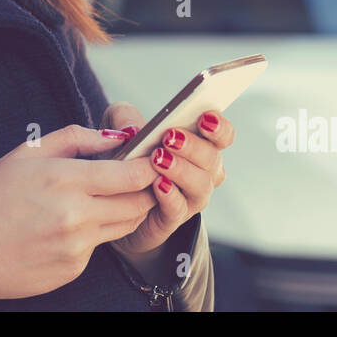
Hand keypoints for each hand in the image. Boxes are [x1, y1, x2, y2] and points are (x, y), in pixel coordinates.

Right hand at [0, 124, 157, 300]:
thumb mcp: (27, 153)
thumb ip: (76, 138)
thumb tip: (117, 136)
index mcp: (64, 179)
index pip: (131, 174)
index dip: (149, 166)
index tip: (151, 159)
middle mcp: (76, 215)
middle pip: (138, 202)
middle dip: (145, 188)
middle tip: (138, 177)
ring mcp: (77, 246)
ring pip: (125, 225)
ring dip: (127, 209)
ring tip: (108, 197)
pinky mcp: (74, 268)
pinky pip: (100, 245)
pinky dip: (95, 232)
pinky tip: (70, 225)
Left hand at [98, 102, 232, 268]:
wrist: (113, 201)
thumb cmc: (126, 157)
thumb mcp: (122, 128)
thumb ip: (125, 117)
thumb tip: (133, 129)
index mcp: (199, 145)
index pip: (223, 135)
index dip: (219, 127)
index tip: (204, 118)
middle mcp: (202, 172)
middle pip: (212, 158)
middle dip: (193, 146)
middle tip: (170, 137)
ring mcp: (190, 198)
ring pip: (201, 185)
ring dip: (181, 170)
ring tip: (159, 159)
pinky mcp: (172, 218)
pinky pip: (178, 209)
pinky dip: (170, 196)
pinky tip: (158, 184)